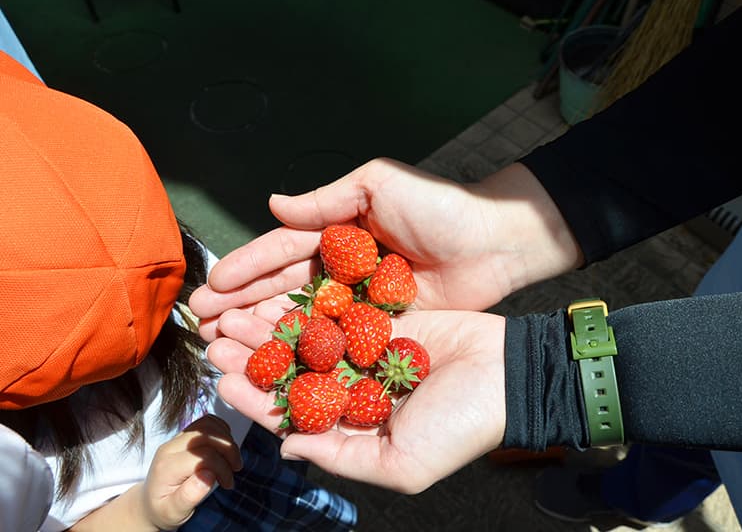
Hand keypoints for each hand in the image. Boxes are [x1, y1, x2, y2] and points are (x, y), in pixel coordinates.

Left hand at [139, 414, 241, 529]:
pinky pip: (205, 422)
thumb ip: (189, 495)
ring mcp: (176, 439)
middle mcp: (170, 448)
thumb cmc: (163, 509)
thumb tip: (208, 475)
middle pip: (206, 434)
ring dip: (226, 438)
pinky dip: (221, 431)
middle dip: (228, 449)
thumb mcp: (173, 512)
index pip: (203, 456)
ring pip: (207, 424)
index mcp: (167, 467)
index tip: (228, 483)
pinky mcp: (184, 436)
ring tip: (232, 458)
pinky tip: (224, 449)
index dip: (222, 467)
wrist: (150, 503)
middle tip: (236, 467)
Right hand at [190, 158, 579, 340]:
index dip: (246, 267)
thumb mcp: (379, 185)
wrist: (495, 242)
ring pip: (301, 318)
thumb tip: (271, 204)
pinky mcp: (380, 328)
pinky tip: (275, 364)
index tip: (212, 285)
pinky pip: (335, 341)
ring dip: (262, 331)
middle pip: (282, 288)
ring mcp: (359, 301)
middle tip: (203, 324)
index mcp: (338, 230)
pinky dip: (305, 352)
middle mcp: (342, 267)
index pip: (282, 250)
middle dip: (241, 304)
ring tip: (224, 346)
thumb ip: (327, 200)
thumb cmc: (440, 205)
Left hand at [205, 307, 506, 493]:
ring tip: (235, 316)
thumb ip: (341, 456)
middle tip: (216, 340)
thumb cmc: (459, 427)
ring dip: (271, 329)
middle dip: (252, 358)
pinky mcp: (383, 321)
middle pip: (292, 373)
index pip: (292, 414)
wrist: (507, 376)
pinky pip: (337, 312)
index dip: (254, 399)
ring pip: (307, 340)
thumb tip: (287, 449)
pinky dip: (307, 305)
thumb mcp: (400, 464)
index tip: (221, 381)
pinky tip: (278, 295)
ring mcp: (368, 352)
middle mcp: (355, 388)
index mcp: (354, 425)